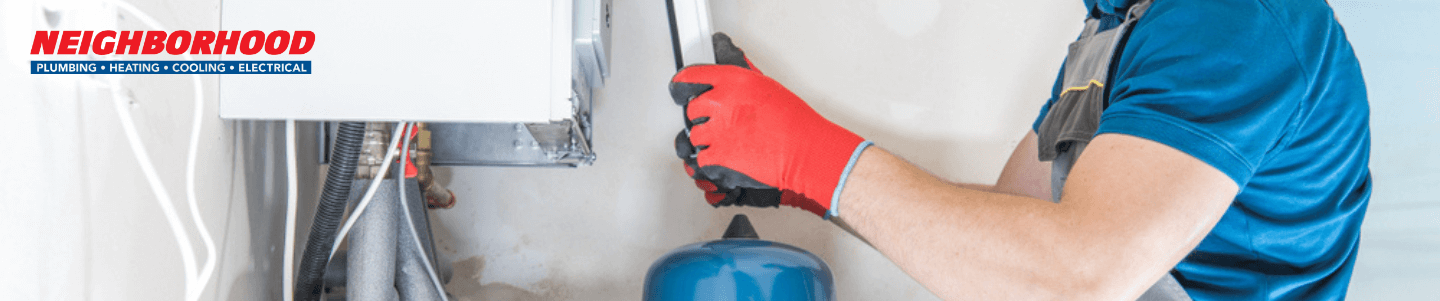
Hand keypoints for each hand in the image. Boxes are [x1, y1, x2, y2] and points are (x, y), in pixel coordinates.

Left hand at [670, 33, 868, 216]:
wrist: (804, 150)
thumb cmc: (794, 122)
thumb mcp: (767, 87)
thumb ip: (742, 81)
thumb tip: (730, 68)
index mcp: (733, 81)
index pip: (692, 76)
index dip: (683, 85)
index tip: (680, 89)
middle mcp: (721, 102)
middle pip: (691, 110)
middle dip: (702, 118)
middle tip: (719, 125)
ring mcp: (717, 130)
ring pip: (695, 137)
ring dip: (707, 142)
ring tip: (729, 144)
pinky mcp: (717, 156)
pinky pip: (701, 160)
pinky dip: (711, 163)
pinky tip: (727, 159)